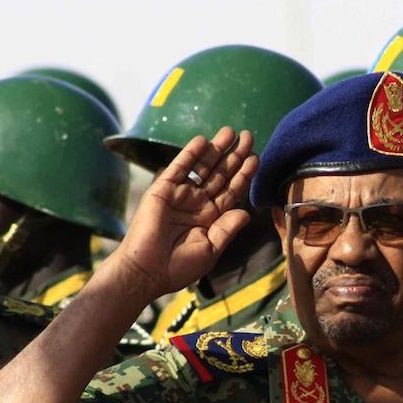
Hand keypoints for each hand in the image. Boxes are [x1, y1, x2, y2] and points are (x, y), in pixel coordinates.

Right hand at [108, 127, 257, 301]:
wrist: (147, 271)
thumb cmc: (179, 266)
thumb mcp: (211, 249)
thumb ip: (228, 229)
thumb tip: (247, 212)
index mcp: (212, 218)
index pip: (232, 191)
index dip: (244, 175)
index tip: (256, 158)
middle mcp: (198, 204)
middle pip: (221, 174)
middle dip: (234, 156)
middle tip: (248, 136)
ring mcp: (181, 195)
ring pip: (203, 167)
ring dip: (216, 149)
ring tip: (230, 132)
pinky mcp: (163, 190)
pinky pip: (179, 168)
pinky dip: (190, 154)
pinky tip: (203, 141)